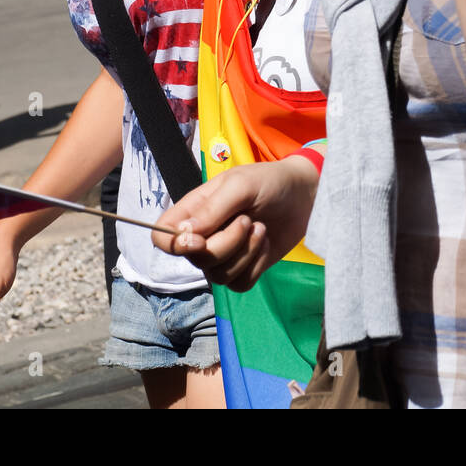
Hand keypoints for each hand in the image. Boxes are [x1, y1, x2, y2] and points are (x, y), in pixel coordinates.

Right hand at [151, 157, 317, 291]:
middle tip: (248, 220)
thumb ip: (211, 209)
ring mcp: (224, 255)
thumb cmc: (268, 181)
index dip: (173, 245)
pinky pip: (239, 284)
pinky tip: (265, 243)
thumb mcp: (239, 186)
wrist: (303, 194)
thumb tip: (184, 235)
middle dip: (226, 244)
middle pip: (196, 260)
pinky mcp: (245, 268)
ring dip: (245, 253)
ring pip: (218, 276)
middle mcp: (204, 237)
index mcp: (193, 212)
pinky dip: (255, 266)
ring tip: (260, 228)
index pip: (161, 238)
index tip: (198, 240)